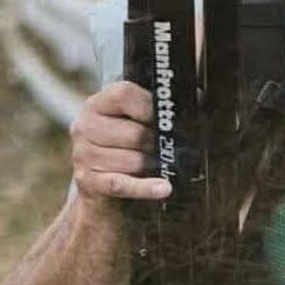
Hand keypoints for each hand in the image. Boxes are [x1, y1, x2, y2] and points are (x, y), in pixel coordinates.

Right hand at [69, 80, 170, 205]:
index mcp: (97, 103)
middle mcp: (85, 126)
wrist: (102, 189)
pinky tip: (164, 188)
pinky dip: (146, 187)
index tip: (164, 118)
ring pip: (134, 160)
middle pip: (134, 133)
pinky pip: (123, 184)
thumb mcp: (137, 122)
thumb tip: (201, 96)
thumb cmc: (127, 148)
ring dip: (151, 166)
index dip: (150, 107)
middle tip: (162, 149)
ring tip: (154, 166)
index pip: (124, 94)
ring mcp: (83, 154)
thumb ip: (161, 107)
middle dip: (155, 143)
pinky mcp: (88, 182)